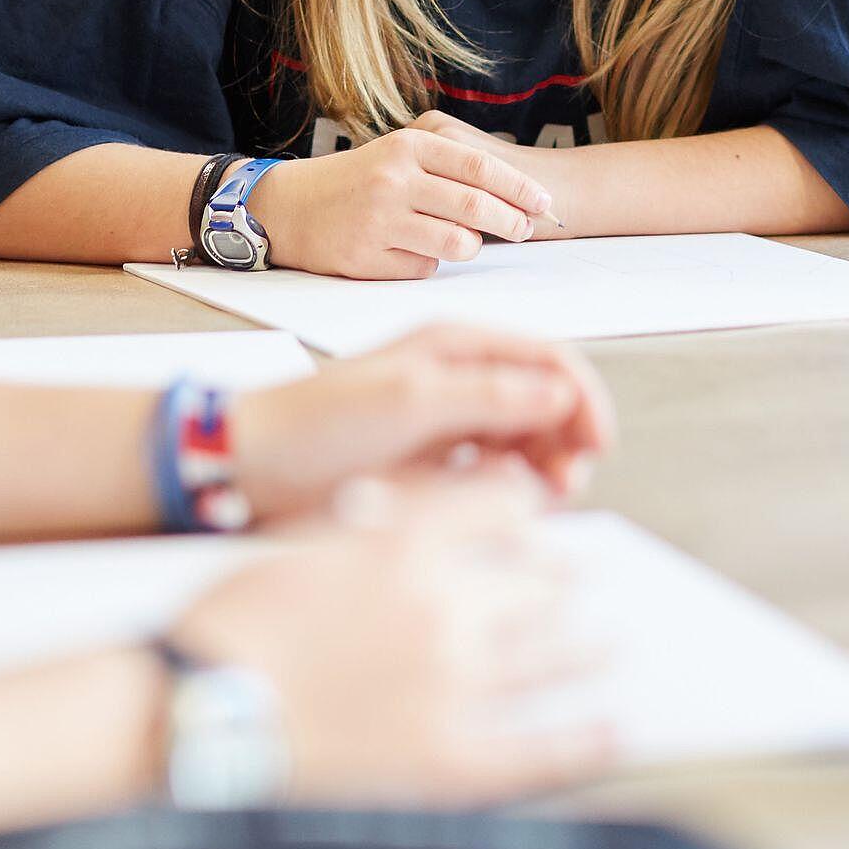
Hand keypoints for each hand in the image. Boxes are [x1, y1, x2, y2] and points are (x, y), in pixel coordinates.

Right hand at [168, 469, 613, 806]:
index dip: (525, 507)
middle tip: (581, 580)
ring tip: (608, 643)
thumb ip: (380, 516)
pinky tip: (611, 729)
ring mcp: (452, 686)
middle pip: (538, 577)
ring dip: (588, 646)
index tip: (533, 517)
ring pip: (553, 654)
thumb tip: (431, 502)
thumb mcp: (307, 540)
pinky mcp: (448, 760)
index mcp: (403, 544)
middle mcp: (441, 606)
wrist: (196, 709)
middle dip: (563, 576)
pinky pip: (540, 749)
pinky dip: (584, 739)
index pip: (502, 503)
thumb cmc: (236, 625)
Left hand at [231, 324, 615, 519]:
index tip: (597, 444)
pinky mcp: (431, 456)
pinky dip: (513, 483)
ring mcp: (445, 415)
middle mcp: (457, 374)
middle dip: (568, 436)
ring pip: (523, 436)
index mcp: (455, 344)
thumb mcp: (410, 403)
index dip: (582, 398)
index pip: (548, 358)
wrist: (252, 462)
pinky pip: (492, 466)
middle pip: (544, 399)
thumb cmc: (318, 423)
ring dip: (545, 463)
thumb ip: (488, 397)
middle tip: (571, 482)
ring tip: (547, 497)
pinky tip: (510, 504)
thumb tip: (560, 396)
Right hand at [247, 127, 554, 278]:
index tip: (545, 201)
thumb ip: (447, 166)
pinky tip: (413, 252)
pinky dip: (429, 264)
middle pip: (476, 207)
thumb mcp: (398, 155)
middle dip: (512, 222)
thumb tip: (512, 191)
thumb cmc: (356, 180)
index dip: (520, 186)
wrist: (288, 206)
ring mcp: (379, 220)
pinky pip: (423, 269)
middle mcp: (394, 180)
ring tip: (466, 242)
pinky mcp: (366, 257)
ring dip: (471, 247)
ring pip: (456, 244)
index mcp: (408, 147)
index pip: (480, 167)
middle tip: (527, 230)